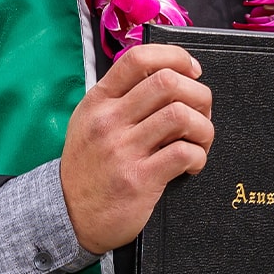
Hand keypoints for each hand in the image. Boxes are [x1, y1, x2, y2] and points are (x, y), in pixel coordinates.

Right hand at [60, 44, 212, 253]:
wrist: (69, 216)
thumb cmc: (88, 166)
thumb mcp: (90, 121)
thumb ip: (120, 97)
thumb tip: (169, 76)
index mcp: (99, 100)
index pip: (139, 58)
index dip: (176, 57)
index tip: (192, 71)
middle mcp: (109, 120)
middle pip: (167, 82)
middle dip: (198, 94)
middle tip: (202, 111)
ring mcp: (123, 149)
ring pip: (180, 115)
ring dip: (203, 127)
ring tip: (200, 139)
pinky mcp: (139, 179)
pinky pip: (183, 153)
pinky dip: (198, 156)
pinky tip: (192, 163)